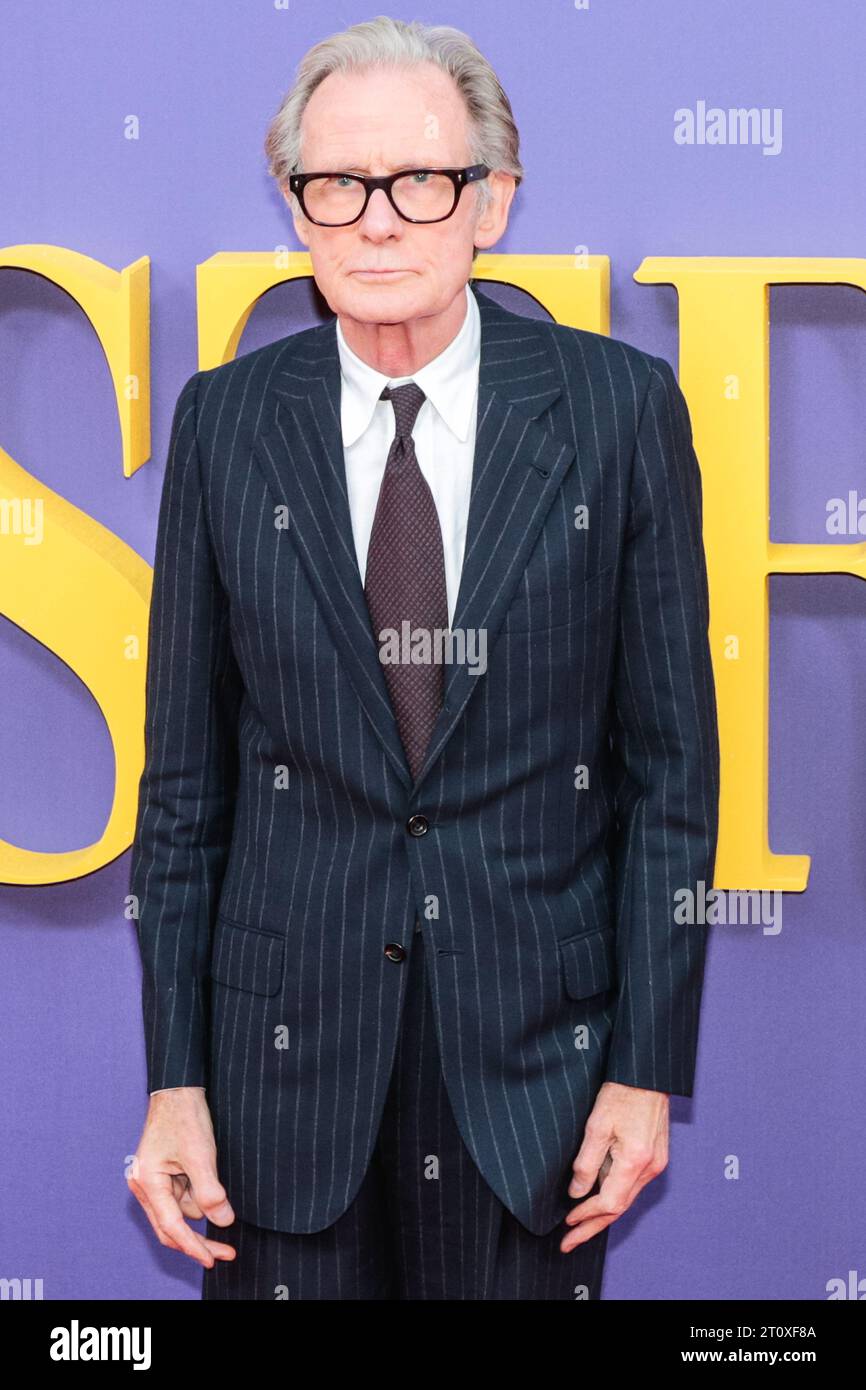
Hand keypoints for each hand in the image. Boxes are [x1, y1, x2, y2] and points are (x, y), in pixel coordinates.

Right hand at [127, 1087, 236, 1267]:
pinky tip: (208, 1174)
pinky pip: (182, 1196)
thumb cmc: (184, 1116)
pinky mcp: (163, 1175)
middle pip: (172, 1227)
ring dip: (202, 1204)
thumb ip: (210, 1191)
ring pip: (181, 1211)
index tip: (213, 1260)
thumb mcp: (200, 1154)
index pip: (172, 1226)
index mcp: (148, 1182)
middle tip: (227, 1252)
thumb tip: (223, 1222)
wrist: (178, 1088)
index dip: (194, 1246)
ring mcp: (153, 1181)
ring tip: (210, 1166)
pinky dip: (198, 1193)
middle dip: (199, 1239)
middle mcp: (145, 1186)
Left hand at [560, 1081, 668, 1251]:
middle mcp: (650, 1168)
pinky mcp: (656, 1156)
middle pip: (619, 1208)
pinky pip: (632, 1185)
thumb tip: (576, 1192)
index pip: (609, 1203)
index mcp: (635, 1161)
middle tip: (569, 1242)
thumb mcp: (596, 1126)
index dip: (586, 1216)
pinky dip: (614, 1196)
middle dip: (593, 1227)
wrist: (646, 1073)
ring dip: (603, 1214)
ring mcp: (656, 1163)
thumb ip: (586, 1163)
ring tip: (580, 1227)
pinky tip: (598, 1200)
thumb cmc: (621, 1093)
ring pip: (626, 1198)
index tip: (567, 1224)